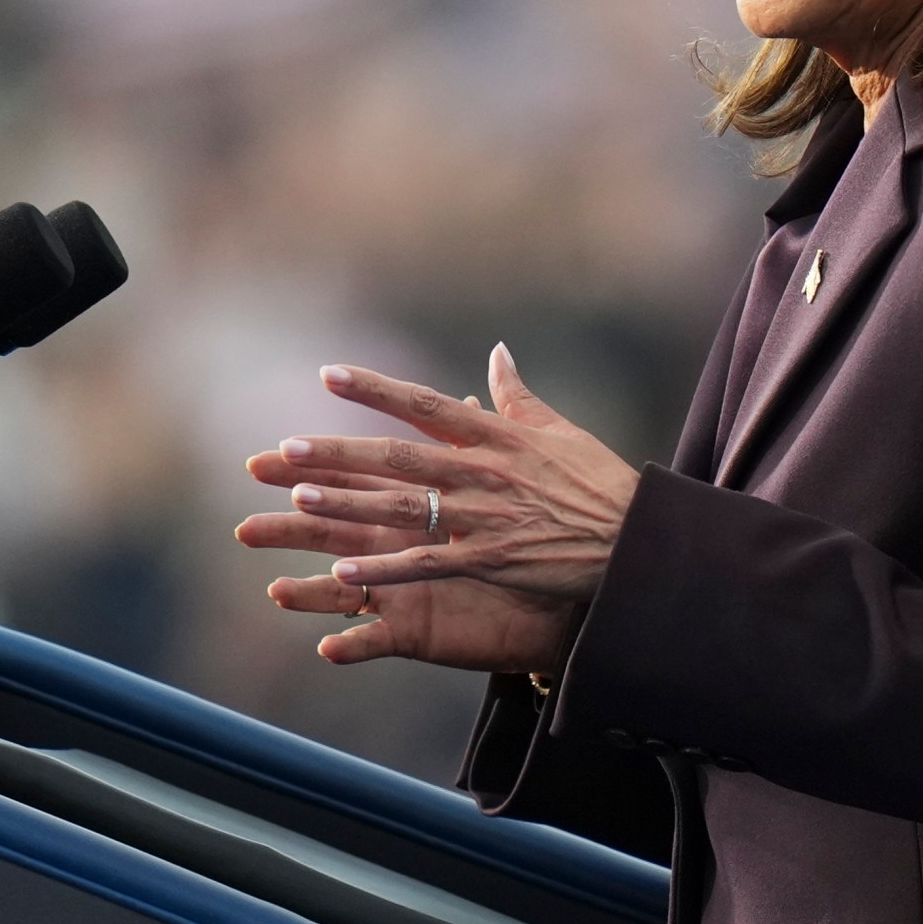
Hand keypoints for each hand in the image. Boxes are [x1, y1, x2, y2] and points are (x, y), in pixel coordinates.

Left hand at [237, 343, 640, 665]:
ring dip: (349, 504)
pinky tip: (344, 571)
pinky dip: (386, 567)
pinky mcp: (490, 560)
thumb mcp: (560, 430)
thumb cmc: (600, 483)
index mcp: (498, 436)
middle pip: (399, 456)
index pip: (425, 405)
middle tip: (286, 448)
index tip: (328, 376)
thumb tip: (497, 352)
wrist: (636, 542)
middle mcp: (484, 471)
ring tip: (299, 499)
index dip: (375, 390)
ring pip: (404, 507)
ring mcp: (485, 517)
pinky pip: (427, 564)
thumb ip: (517, 395)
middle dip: (340, 452)